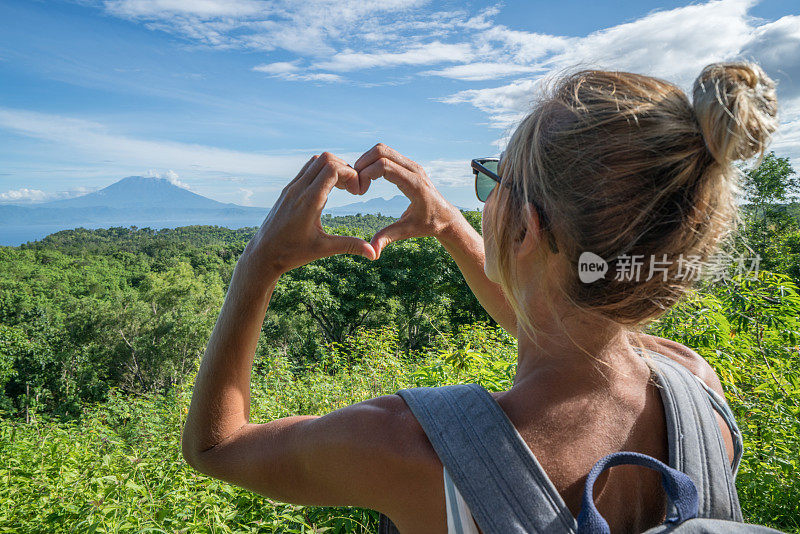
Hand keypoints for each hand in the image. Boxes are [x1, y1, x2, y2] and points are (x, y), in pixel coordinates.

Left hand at [244, 152, 376, 274]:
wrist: (263, 254)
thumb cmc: (291, 253)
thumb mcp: (323, 249)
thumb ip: (350, 246)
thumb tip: (374, 253)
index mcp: (309, 201)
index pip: (332, 168)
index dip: (350, 174)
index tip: (357, 191)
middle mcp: (298, 189)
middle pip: (325, 159)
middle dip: (344, 168)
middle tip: (352, 188)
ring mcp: (291, 188)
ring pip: (315, 161)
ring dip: (332, 168)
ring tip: (342, 188)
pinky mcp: (287, 190)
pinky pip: (307, 170)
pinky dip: (321, 172)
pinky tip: (328, 190)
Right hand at [354, 143, 458, 259]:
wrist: (446, 217)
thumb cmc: (429, 224)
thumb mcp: (408, 231)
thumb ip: (389, 237)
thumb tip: (372, 252)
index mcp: (414, 184)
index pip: (384, 166)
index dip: (366, 173)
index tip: (359, 190)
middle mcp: (414, 169)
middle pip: (381, 151)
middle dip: (363, 163)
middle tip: (355, 182)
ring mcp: (412, 165)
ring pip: (382, 149)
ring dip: (366, 161)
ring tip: (360, 181)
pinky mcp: (408, 165)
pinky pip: (386, 154)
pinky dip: (373, 161)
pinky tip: (368, 178)